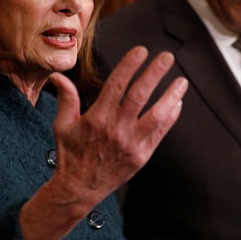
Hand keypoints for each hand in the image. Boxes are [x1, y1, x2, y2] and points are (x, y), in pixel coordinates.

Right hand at [48, 45, 187, 201]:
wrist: (79, 189)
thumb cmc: (70, 154)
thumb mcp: (62, 125)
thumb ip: (66, 99)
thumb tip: (58, 76)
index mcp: (96, 118)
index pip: (116, 85)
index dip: (129, 66)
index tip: (141, 50)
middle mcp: (115, 130)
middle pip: (139, 96)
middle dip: (155, 74)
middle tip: (167, 57)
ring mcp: (131, 144)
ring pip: (156, 115)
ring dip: (171, 96)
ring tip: (182, 81)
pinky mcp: (141, 156)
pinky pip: (159, 133)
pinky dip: (170, 117)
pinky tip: (177, 103)